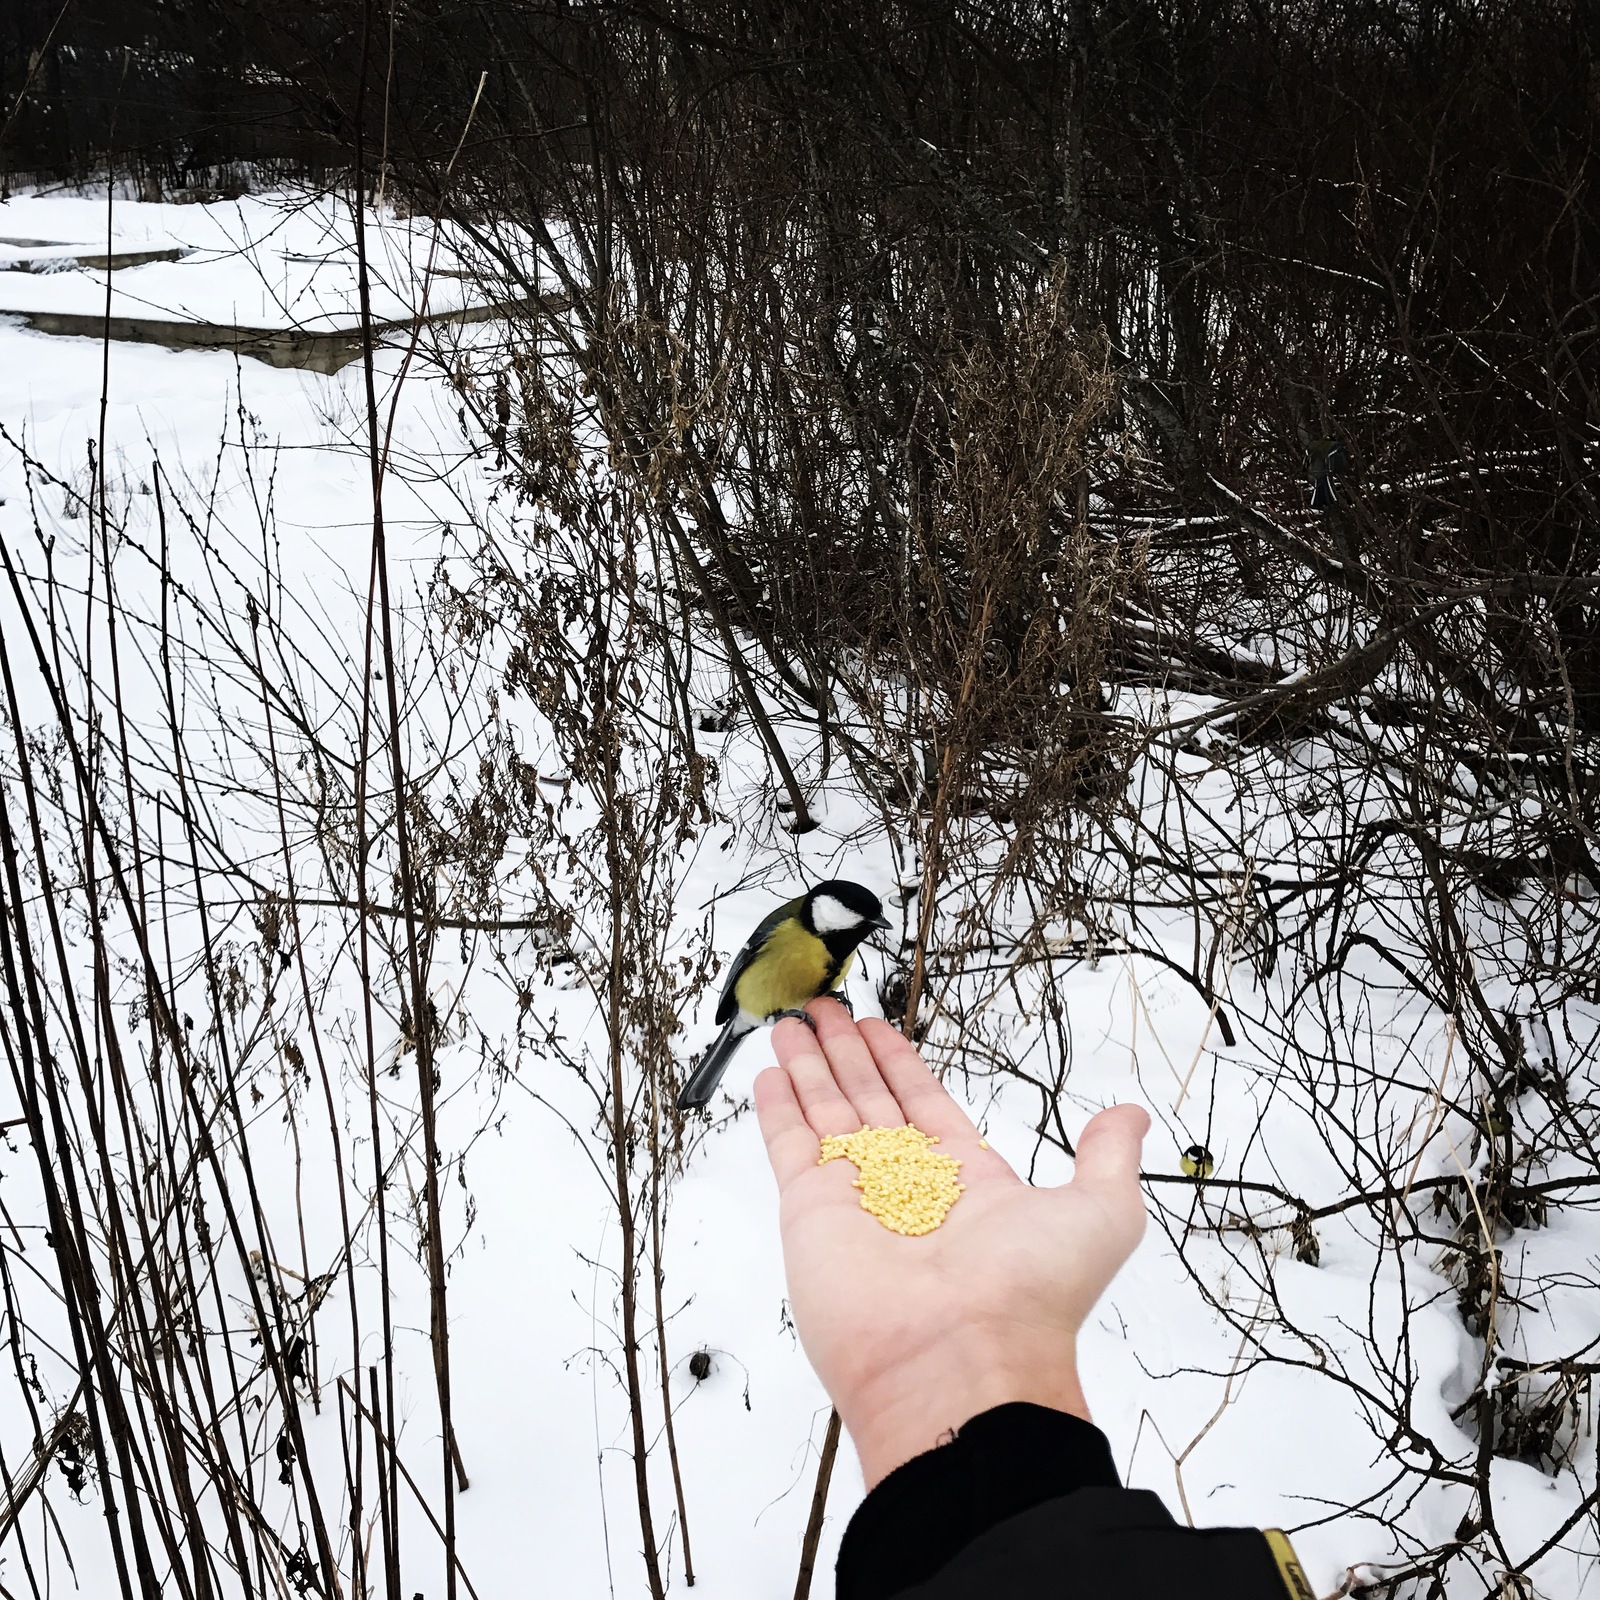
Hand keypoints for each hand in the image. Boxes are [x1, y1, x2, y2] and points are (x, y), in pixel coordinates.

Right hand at [755, 999, 1148, 1486]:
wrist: (962, 1361)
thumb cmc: (1032, 1296)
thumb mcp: (1100, 1214)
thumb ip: (1109, 1158)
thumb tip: (1131, 1118)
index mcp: (967, 1184)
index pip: (924, 1105)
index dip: (899, 1065)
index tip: (877, 1029)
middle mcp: (906, 1187)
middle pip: (868, 1101)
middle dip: (846, 1054)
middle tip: (826, 1009)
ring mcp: (855, 1197)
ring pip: (825, 1112)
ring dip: (809, 1065)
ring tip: (793, 1021)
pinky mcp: (810, 1210)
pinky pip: (788, 1144)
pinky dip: (777, 1106)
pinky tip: (772, 1070)